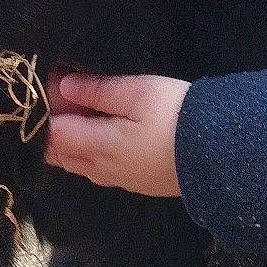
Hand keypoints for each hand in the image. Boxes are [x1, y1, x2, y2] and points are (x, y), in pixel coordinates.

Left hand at [43, 69, 188, 197]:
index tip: (51, 82)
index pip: (51, 134)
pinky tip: (105, 136)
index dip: (45, 110)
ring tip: (84, 112)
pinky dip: (91, 152)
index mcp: (97, 146)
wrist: (221, 156)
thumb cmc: (176, 117)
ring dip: (73, 141)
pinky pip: (99, 170)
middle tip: (65, 95)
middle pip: (60, 154)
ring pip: (79, 164)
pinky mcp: (137, 184)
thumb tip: (63, 87)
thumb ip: (98, 90)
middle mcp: (101, 169)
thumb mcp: (138, 92)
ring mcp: (119, 180)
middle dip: (54, 128)